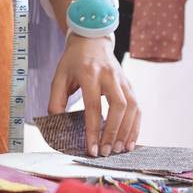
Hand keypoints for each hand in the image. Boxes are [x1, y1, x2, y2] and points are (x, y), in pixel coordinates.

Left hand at [48, 34, 139, 156]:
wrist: (91, 40)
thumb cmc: (73, 60)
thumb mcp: (59, 76)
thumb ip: (56, 100)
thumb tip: (57, 123)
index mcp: (89, 74)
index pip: (93, 106)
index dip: (93, 130)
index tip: (92, 149)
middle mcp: (109, 76)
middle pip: (118, 106)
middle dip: (114, 132)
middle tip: (107, 152)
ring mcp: (122, 79)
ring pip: (132, 107)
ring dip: (128, 131)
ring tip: (120, 150)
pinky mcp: (129, 84)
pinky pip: (137, 106)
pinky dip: (136, 125)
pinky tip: (131, 140)